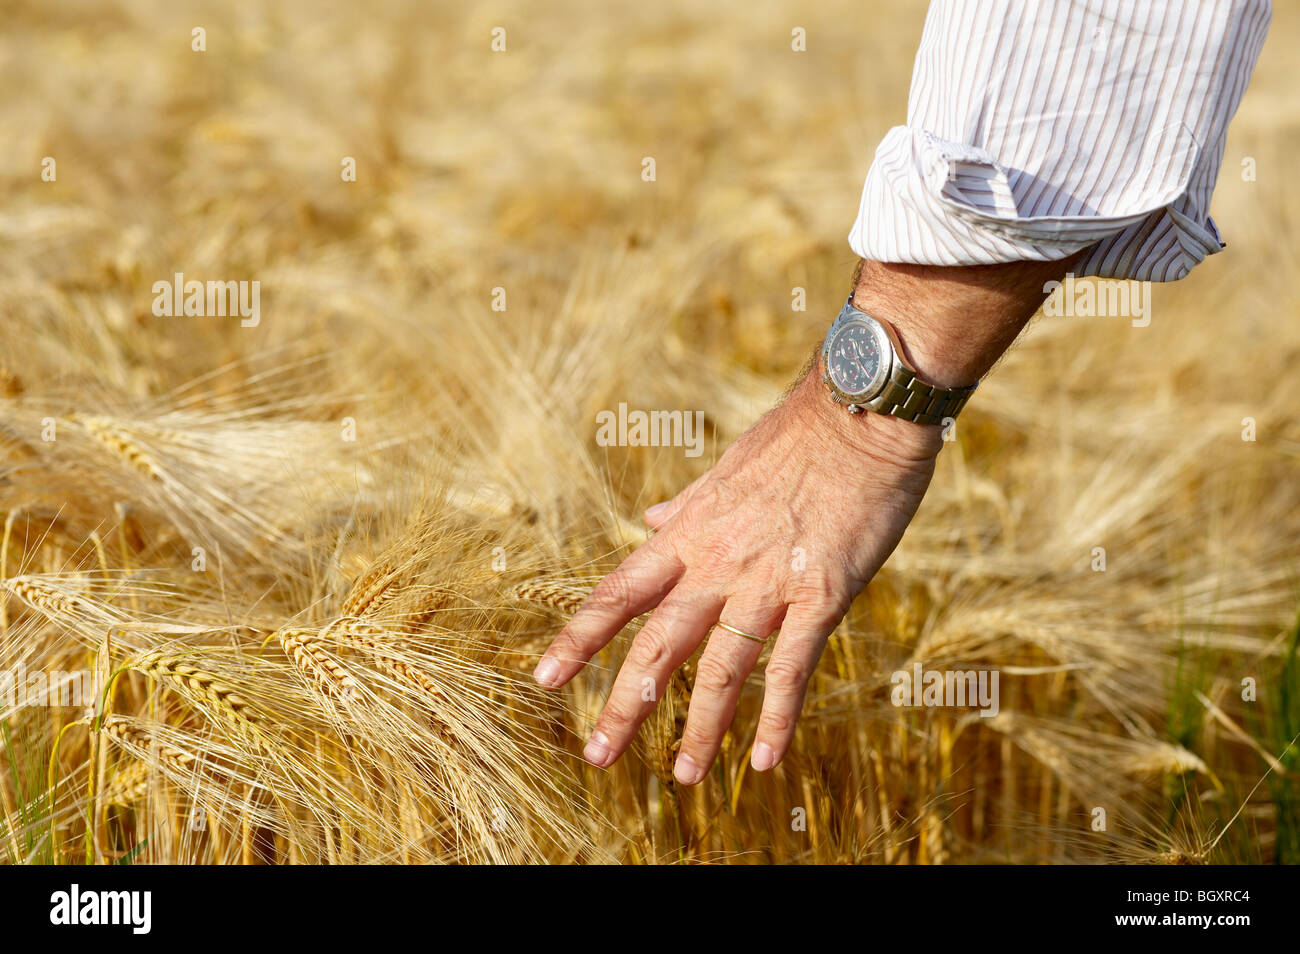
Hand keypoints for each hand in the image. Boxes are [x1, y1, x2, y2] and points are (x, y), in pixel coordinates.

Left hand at [532, 359, 944, 782]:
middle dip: (625, 704)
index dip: (579, 639)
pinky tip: (765, 761)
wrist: (863, 415)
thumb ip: (687, 505)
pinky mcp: (821, 595)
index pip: (618, 594)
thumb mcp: (726, 468)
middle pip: (658, 645)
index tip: (545, 677)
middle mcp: (717, 563)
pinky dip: (777, 718)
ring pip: (721, 670)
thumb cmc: (798, 438)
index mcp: (688, 533)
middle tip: (597, 754)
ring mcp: (768, 582)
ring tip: (684, 776)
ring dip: (701, 729)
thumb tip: (651, 518)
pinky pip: (792, 668)